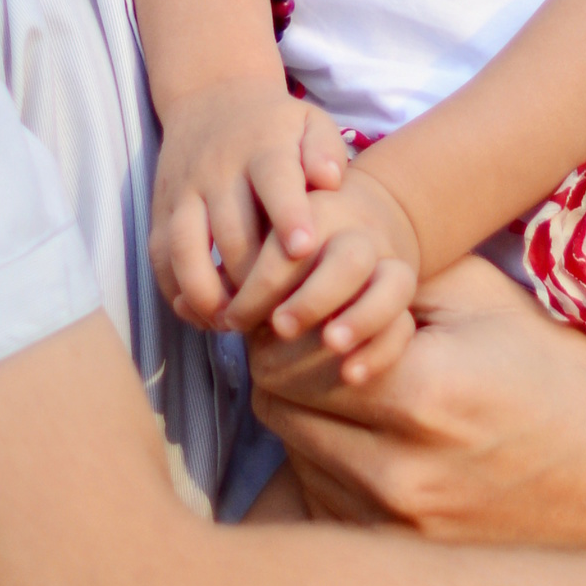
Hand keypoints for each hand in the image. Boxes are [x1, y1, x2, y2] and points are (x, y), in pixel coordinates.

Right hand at [151, 82, 350, 329]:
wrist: (212, 96)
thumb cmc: (277, 126)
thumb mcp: (310, 122)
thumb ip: (326, 150)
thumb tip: (330, 180)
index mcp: (263, 148)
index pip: (274, 181)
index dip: (289, 215)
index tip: (303, 248)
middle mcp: (218, 168)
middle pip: (231, 230)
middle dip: (251, 278)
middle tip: (278, 316)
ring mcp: (184, 189)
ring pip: (185, 247)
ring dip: (207, 292)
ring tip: (232, 324)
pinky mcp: (160, 208)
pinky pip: (160, 255)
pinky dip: (175, 290)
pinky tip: (200, 315)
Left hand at [225, 163, 420, 384]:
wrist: (355, 212)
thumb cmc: (283, 233)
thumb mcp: (255, 235)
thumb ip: (220, 270)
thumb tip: (178, 305)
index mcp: (309, 209)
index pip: (289, 243)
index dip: (263, 281)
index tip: (234, 318)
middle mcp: (356, 232)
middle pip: (346, 260)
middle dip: (314, 298)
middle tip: (281, 329)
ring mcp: (388, 261)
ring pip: (390, 284)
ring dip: (360, 319)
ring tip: (331, 346)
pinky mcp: (405, 286)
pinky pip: (407, 319)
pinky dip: (382, 348)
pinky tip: (351, 375)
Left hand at [253, 256, 585, 544]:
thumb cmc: (559, 375)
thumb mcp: (483, 299)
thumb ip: (384, 275)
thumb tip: (303, 260)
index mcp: (424, 395)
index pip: (288, 351)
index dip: (291, 317)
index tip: (310, 302)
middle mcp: (402, 474)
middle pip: (278, 405)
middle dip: (289, 362)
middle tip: (320, 338)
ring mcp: (399, 528)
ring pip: (293, 454)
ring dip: (308, 415)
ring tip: (356, 388)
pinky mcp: (400, 561)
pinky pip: (322, 501)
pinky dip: (331, 466)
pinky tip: (374, 441)